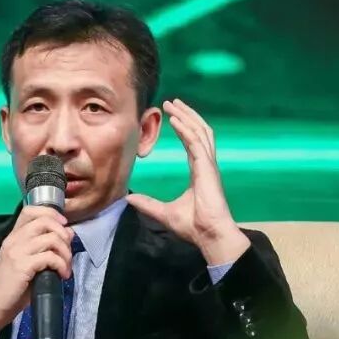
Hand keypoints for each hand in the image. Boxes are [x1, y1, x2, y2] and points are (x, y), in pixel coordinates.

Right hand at [0, 205, 74, 338]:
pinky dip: (61, 265)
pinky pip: (50, 256)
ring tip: (65, 267)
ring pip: (51, 238)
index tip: (63, 226)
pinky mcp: (22, 266)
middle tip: (67, 252)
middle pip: (45, 221)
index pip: (31, 210)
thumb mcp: (26, 263)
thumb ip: (43, 248)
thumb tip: (67, 235)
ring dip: (65, 253)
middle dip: (63, 235)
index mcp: (12, 237)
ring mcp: (17, 252)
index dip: (51, 213)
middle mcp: (13, 240)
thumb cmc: (10, 289)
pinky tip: (61, 275)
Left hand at [127, 98, 249, 265]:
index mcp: (199, 171)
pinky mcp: (207, 168)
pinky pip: (196, 143)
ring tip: (174, 105)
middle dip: (186, 115)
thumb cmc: (194, 226)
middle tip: (171, 103)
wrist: (209, 235)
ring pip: (200, 132)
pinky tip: (175, 120)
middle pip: (198, 131)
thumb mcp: (164, 213)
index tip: (172, 117)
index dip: (183, 127)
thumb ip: (148, 204)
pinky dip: (186, 130)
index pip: (193, 142)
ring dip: (186, 116)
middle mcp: (206, 165)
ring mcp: (208, 165)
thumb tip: (129, 199)